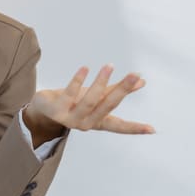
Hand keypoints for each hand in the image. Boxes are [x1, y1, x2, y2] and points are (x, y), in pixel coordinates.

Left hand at [24, 64, 154, 146]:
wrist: (42, 110)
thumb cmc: (72, 103)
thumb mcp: (96, 97)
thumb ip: (115, 90)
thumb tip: (141, 81)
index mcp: (98, 121)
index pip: (119, 126)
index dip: (135, 128)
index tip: (152, 129)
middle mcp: (86, 123)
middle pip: (108, 105)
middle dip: (122, 90)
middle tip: (135, 75)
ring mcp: (70, 118)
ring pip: (89, 100)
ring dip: (100, 82)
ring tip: (109, 66)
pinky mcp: (57, 110)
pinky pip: (69, 94)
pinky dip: (77, 80)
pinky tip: (85, 68)